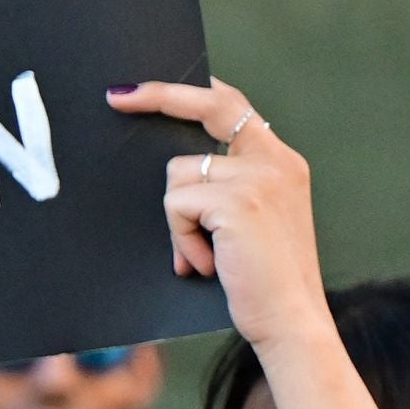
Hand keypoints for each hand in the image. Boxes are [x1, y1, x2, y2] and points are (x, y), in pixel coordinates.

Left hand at [110, 80, 326, 349]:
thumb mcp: (255, 223)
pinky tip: (206, 265)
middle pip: (209, 106)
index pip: (235, 107)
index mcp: (283, 163)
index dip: (194, 91)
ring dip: (179, 221)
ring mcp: (258, 178)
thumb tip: (175, 173)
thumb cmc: (265, 283)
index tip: (152, 85)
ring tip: (205, 256)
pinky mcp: (237, 202)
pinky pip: (177, 204)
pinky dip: (182, 239)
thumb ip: (230, 189)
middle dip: (159, 95)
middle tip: (117, 96)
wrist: (292, 323)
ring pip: (179, 174)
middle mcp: (276, 161)